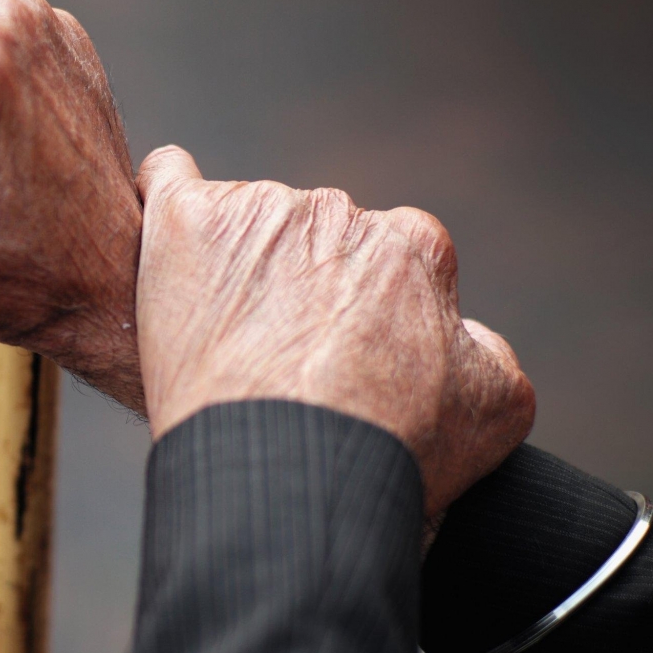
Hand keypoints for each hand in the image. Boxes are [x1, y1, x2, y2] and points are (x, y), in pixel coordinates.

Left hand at [134, 146, 535, 515]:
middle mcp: (339, 212)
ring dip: (234, 267)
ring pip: (243, 224)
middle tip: (275, 364)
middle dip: (297, 289)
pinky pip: (167, 178)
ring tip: (218, 347)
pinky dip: (162, 197)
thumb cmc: (388, 453)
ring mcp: (260, 210)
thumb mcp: (492, 411)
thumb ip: (488, 353)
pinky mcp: (187, 222)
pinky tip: (160, 237)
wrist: (290, 474)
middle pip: (311, 241)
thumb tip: (466, 332)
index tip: (340, 360)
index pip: (388, 258)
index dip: (364, 313)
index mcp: (412, 247)